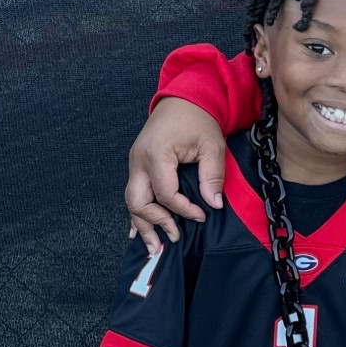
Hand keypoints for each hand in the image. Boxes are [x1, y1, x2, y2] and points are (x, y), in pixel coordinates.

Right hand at [126, 99, 225, 252]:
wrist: (183, 99)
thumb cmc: (198, 120)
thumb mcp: (212, 145)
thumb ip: (213, 176)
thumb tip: (214, 205)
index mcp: (157, 154)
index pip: (166, 194)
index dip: (183, 209)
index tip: (202, 216)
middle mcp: (139, 160)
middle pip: (138, 201)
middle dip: (155, 224)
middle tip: (174, 239)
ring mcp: (134, 162)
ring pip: (131, 200)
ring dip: (143, 224)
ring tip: (155, 247)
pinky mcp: (137, 165)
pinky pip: (133, 192)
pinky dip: (137, 213)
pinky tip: (138, 232)